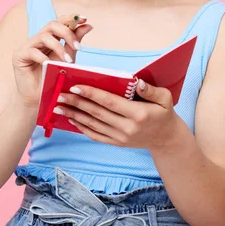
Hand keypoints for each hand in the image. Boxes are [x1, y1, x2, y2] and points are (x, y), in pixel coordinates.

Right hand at [13, 14, 92, 107]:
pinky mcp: (19, 55)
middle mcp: (38, 39)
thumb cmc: (53, 79)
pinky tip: (50, 66)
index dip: (71, 18)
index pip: (60, 22)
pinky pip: (32, 51)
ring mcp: (27, 46)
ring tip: (68, 62)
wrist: (40, 99)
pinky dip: (44, 58)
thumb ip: (75, 42)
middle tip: (78, 47)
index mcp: (51, 38)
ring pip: (43, 36)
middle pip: (52, 24)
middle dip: (67, 33)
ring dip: (58, 48)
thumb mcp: (68, 59)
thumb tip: (89, 25)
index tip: (85, 19)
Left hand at [53, 79, 177, 149]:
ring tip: (59, 107)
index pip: (109, 102)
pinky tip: (71, 120)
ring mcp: (120, 137)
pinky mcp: (116, 143)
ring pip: (93, 125)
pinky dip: (82, 128)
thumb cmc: (164, 113)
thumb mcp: (165, 98)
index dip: (91, 94)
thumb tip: (137, 82)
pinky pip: (96, 136)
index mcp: (138, 114)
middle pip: (97, 113)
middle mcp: (127, 127)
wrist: (166, 139)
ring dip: (74, 116)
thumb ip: (151, 90)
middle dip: (76, 103)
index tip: (75, 87)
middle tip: (59, 95)